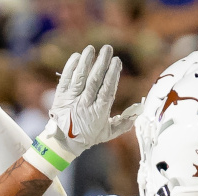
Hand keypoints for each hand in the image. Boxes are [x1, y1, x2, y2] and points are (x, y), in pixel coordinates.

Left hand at [40, 45, 141, 160]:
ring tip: (91, 49)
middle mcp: (84, 104)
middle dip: (101, 63)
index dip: (112, 75)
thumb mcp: (107, 134)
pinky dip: (70, 68)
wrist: (62, 144)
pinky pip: (65, 80)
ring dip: (86, 62)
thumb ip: (123, 124)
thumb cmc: (87, 137)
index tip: (117, 61)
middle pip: (94, 81)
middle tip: (107, 48)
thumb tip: (138, 113)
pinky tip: (77, 57)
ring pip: (79, 78)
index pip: (107, 90)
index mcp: (98, 112)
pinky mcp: (60, 97)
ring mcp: (71, 100)